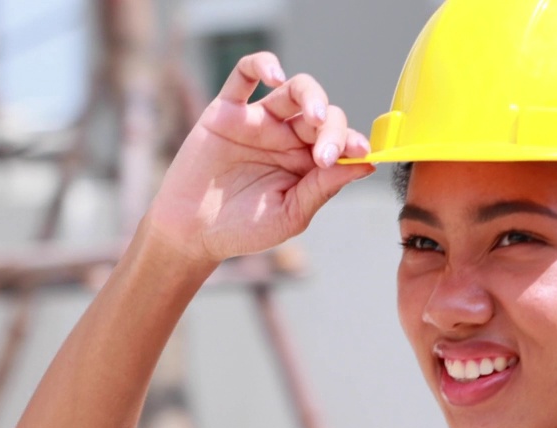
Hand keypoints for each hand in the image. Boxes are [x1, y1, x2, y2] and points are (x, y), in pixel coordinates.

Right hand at [144, 52, 374, 264]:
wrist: (191, 233)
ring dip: (312, 96)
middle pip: (322, 114)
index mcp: (308, 163)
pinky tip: (275, 76)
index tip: (360, 154)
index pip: (339, 141)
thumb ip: (322, 188)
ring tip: (315, 115)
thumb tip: (365, 165)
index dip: (352, 143)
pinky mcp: (226, 111)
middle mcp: (288, 138)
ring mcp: (259, 122)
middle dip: (333, 129)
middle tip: (327, 152)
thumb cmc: (243, 229)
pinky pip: (244, 75)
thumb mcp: (290, 215)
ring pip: (294, 91)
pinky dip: (262, 65)